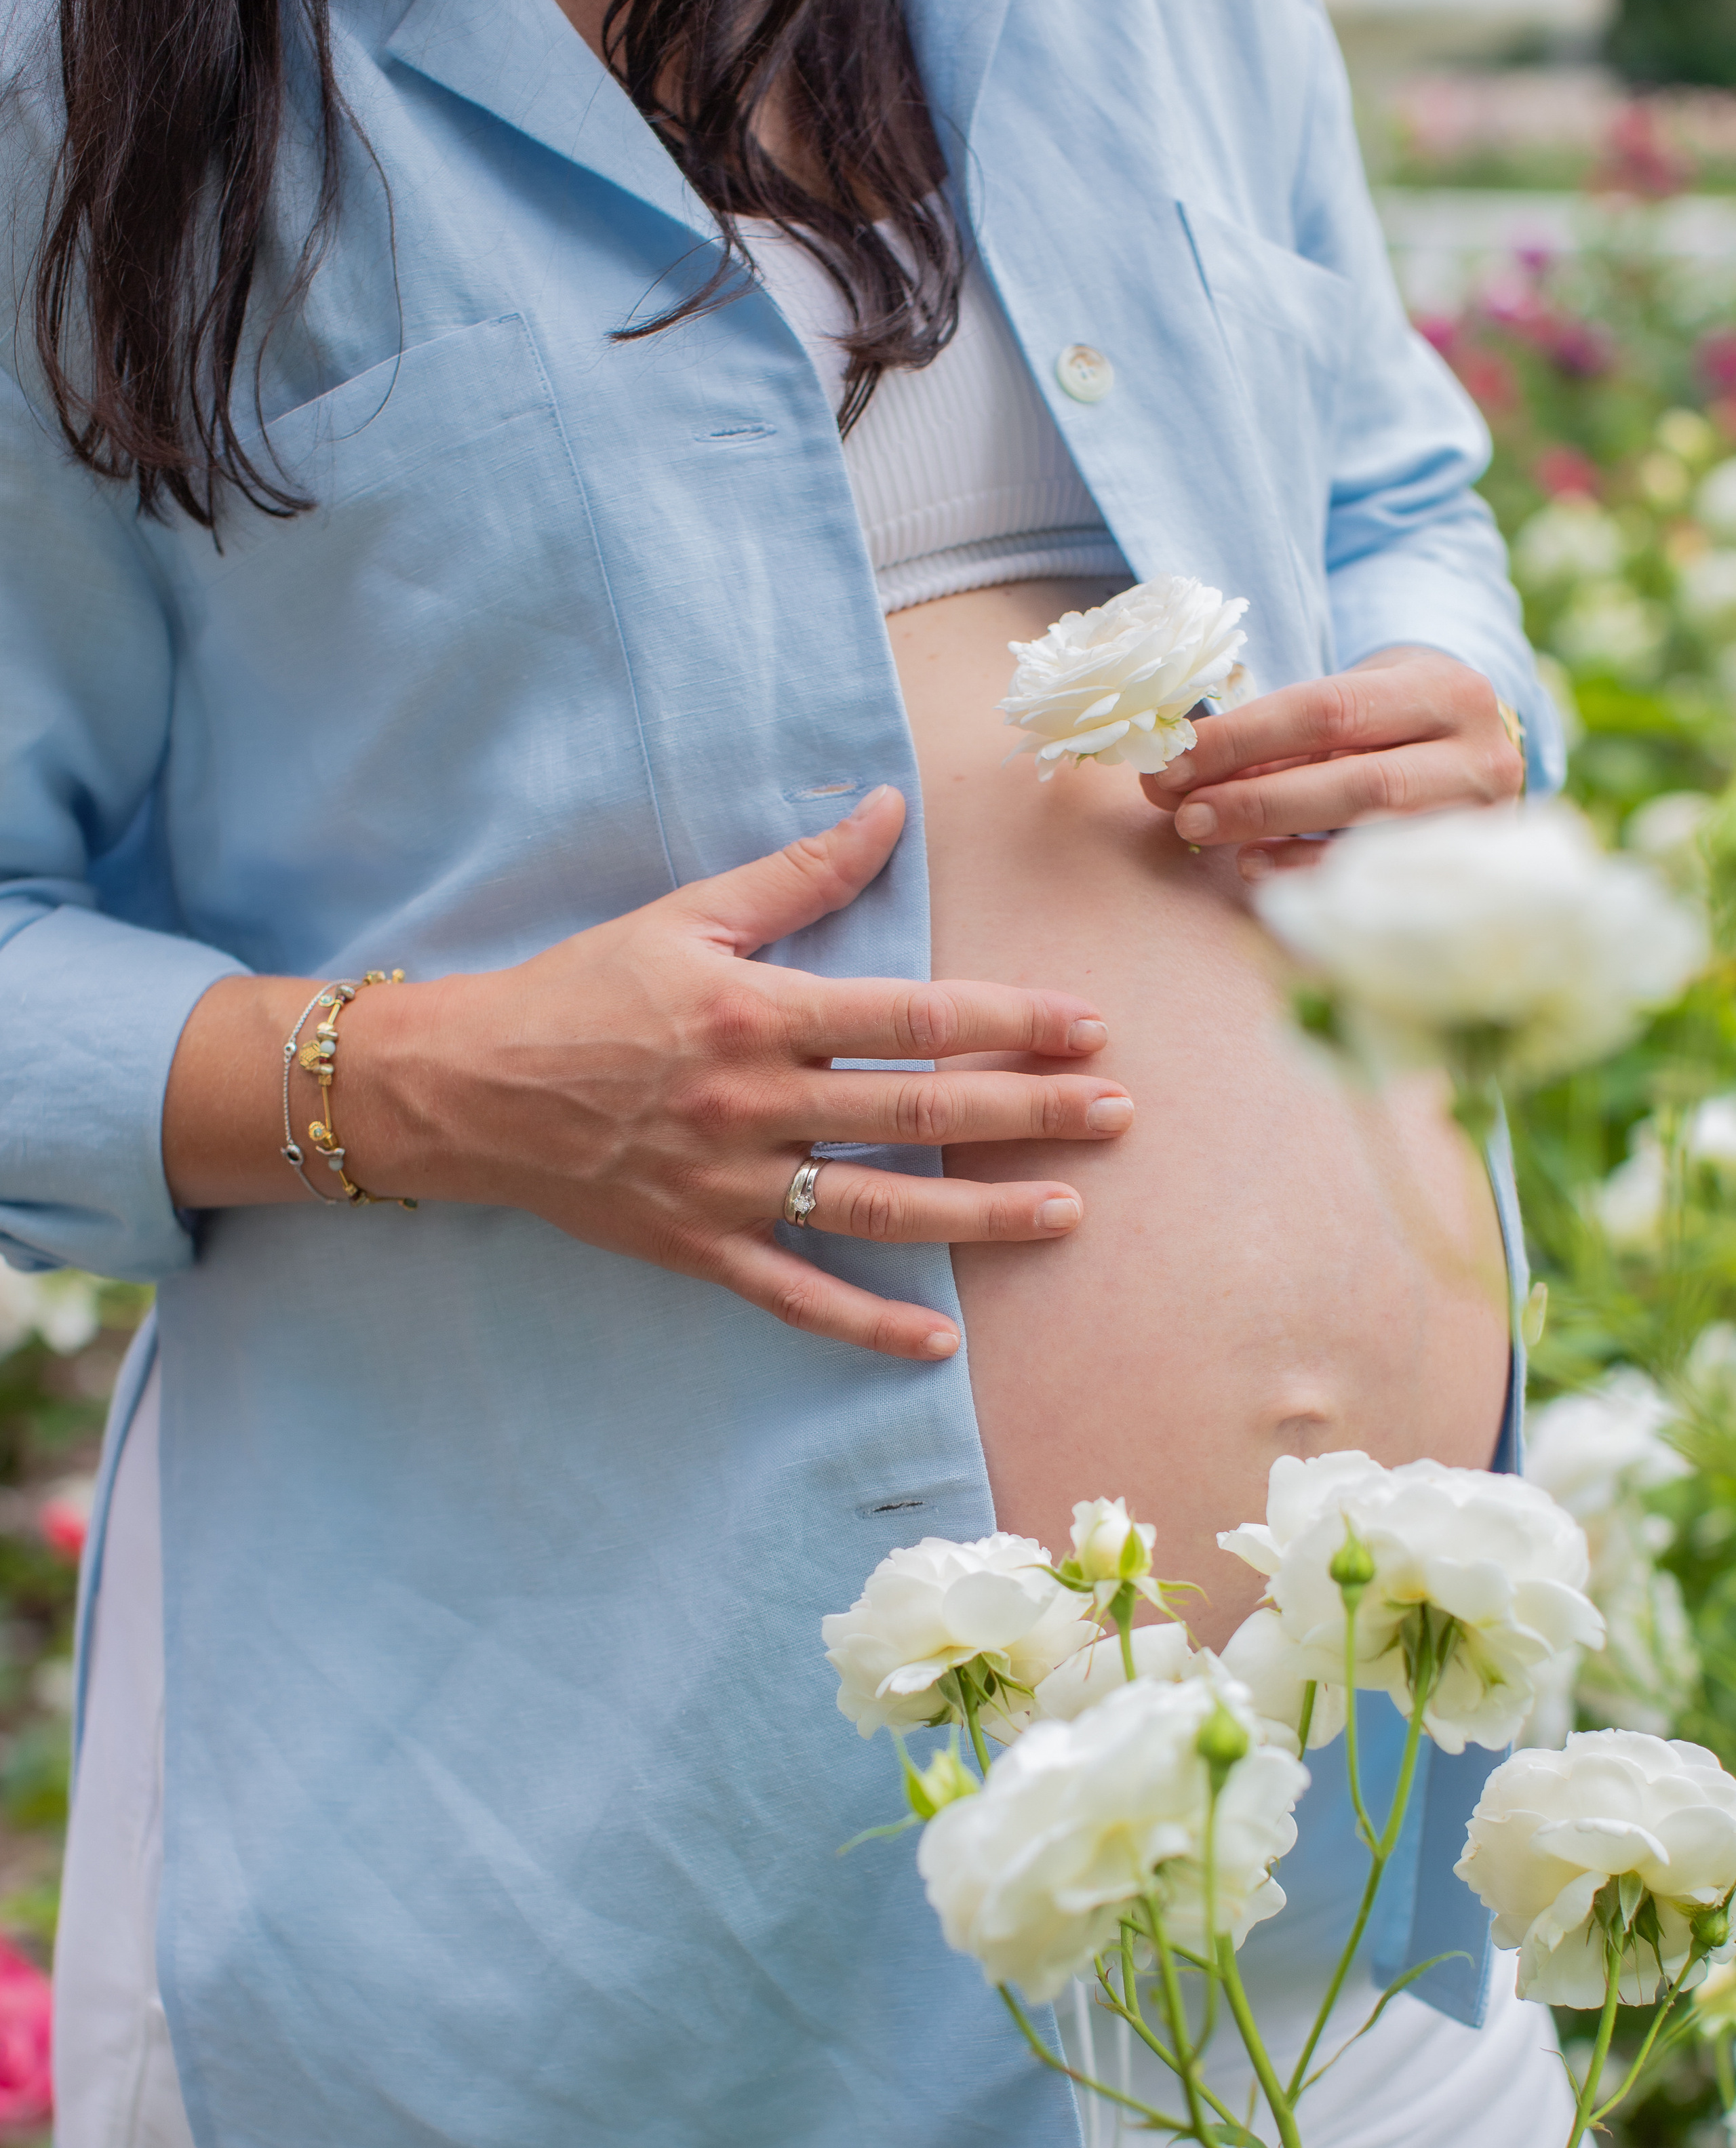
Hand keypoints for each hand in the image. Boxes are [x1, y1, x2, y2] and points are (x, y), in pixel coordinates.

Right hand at [370, 785, 1131, 1361]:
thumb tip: (886, 808)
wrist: (466, 1087)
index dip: (1009, 1019)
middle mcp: (754, 1104)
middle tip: (1117, 1113)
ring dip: (981, 1214)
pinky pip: (796, 1296)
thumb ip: (798, 875)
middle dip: (1030, 1113)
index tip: (1087, 1024)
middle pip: (919, 1114)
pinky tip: (939, 1339)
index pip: (913, 1016)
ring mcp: (729, 1185)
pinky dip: (866, 1323)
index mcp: (758, 1012)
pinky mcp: (699, 1247)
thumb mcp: (686, 915)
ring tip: (1067, 1210)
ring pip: (879, 1209)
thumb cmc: (580, 990)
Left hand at [1140, 647, 1524, 881]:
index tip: (1173, 761)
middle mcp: (1478, 757)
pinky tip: (1254, 865)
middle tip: (1184, 814)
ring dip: (1277, 835)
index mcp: (1444, 691)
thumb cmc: (1392, 725)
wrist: (1474, 756)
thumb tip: (1175, 778)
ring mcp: (1480, 823)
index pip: (1330, 710)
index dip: (1244, 738)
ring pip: (1371, 834)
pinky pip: (1376, 882)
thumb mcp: (1351, 706)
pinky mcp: (1464, 872)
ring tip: (1206, 834)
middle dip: (1258, 798)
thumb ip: (1273, 739)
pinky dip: (1307, 873)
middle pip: (1357, 781)